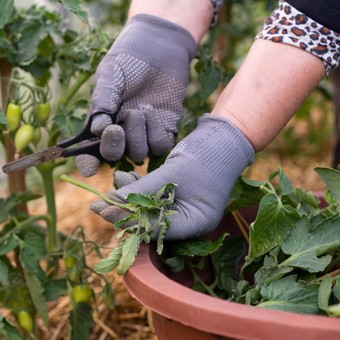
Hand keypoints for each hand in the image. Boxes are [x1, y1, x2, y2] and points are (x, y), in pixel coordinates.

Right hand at [76, 14, 196, 176]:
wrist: (159, 47)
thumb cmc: (128, 59)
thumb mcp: (110, 76)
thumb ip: (102, 102)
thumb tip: (96, 131)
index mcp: (101, 123)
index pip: (90, 152)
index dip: (87, 163)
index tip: (88, 168)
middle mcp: (121, 134)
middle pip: (114, 157)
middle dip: (114, 147)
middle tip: (115, 128)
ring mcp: (143, 134)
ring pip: (138, 154)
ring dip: (137, 135)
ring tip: (138, 108)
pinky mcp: (164, 131)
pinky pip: (160, 146)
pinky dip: (155, 132)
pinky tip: (151, 110)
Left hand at [91, 114, 253, 239]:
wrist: (222, 140)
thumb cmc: (205, 158)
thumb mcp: (172, 174)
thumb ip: (142, 189)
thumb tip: (112, 200)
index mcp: (195, 224)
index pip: (157, 230)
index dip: (128, 221)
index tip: (104, 211)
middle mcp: (188, 221)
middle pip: (150, 223)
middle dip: (125, 210)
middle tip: (99, 203)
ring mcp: (183, 209)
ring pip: (149, 209)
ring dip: (130, 196)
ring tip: (116, 180)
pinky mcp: (176, 196)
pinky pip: (153, 197)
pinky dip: (140, 188)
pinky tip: (125, 178)